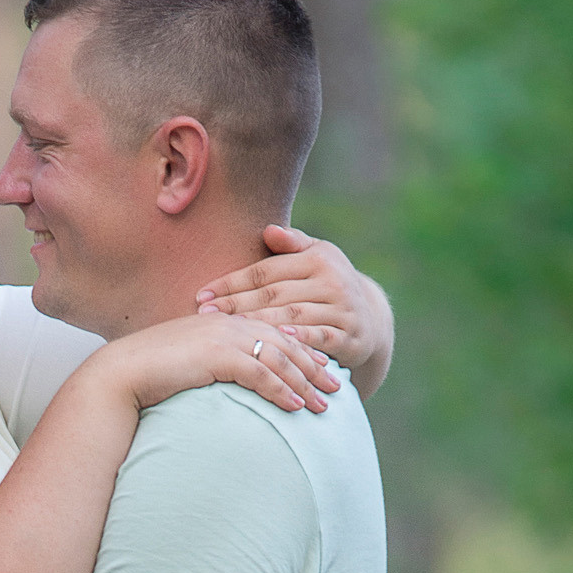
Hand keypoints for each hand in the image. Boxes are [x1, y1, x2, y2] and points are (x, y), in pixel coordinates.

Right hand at [89, 312, 339, 421]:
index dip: (301, 351)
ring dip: (305, 383)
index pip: (272, 333)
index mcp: (224, 323)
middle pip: (284, 343)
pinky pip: (260, 373)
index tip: (322, 368)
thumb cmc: (149, 376)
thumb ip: (212, 368)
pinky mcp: (218, 356)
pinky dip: (282, 390)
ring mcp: (225, 338)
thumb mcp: (188, 367)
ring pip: (278, 358)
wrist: (122, 374)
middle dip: (314, 366)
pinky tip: (297, 406)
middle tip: (337, 387)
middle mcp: (229, 325)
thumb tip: (224, 385)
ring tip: (325, 405)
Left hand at [195, 225, 394, 389]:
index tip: (202, 295)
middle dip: (236, 305)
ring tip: (228, 332)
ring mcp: (342, 308)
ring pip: (292, 316)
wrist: (370, 319)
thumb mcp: (316, 258)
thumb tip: (268, 230)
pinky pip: (319, 338)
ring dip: (258, 324)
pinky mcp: (349, 335)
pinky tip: (276, 343)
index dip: (232, 282)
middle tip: (205, 316)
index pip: (265, 271)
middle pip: (274, 294)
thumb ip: (292, 245)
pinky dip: (299, 340)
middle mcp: (331, 280)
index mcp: (317, 257)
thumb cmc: (329, 285)